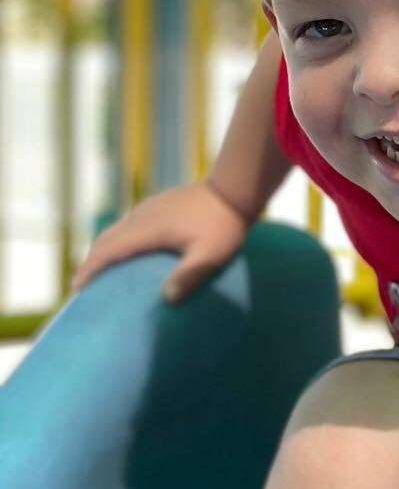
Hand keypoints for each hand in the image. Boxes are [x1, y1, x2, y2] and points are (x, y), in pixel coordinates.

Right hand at [70, 181, 250, 303]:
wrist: (233, 190)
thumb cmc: (225, 225)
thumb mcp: (212, 254)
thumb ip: (191, 275)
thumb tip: (166, 299)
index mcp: (148, 229)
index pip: (108, 250)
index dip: (90, 269)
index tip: (76, 287)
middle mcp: (141, 216)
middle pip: (104, 240)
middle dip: (90, 262)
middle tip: (81, 286)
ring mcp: (148, 209)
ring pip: (114, 231)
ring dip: (102, 251)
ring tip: (98, 273)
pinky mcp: (157, 206)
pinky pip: (127, 226)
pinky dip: (117, 242)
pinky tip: (126, 254)